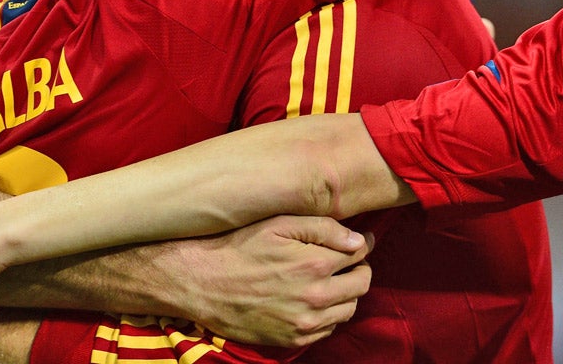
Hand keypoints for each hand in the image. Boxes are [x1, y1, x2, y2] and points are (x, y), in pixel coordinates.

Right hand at [164, 215, 372, 347]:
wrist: (201, 282)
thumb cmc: (236, 246)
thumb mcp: (276, 224)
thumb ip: (322, 228)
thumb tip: (360, 240)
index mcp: (314, 264)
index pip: (359, 255)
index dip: (360, 245)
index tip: (357, 241)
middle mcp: (316, 297)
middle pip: (361, 285)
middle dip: (358, 269)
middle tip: (344, 260)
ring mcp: (305, 323)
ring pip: (348, 309)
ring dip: (345, 293)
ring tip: (328, 280)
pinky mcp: (293, 339)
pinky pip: (328, 329)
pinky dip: (328, 314)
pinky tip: (311, 300)